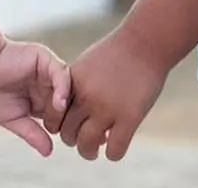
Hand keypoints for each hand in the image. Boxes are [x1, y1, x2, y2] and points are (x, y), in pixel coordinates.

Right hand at [0, 40, 71, 155]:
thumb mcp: (13, 119)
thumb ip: (32, 133)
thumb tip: (49, 153)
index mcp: (41, 98)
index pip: (60, 113)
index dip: (61, 125)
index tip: (57, 136)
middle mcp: (47, 84)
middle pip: (68, 100)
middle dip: (66, 115)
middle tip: (60, 126)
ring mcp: (47, 70)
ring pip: (68, 87)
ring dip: (66, 103)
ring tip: (58, 115)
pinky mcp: (45, 58)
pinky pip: (60, 73)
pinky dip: (62, 88)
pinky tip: (59, 103)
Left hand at [51, 27, 167, 160]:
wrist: (144, 43)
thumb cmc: (117, 52)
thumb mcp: (87, 64)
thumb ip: (75, 85)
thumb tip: (67, 105)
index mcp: (73, 83)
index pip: (53, 116)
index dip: (58, 125)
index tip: (67, 127)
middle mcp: (87, 97)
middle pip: (67, 133)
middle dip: (73, 140)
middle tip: (83, 140)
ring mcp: (108, 108)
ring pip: (87, 145)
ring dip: (89, 152)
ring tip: (94, 150)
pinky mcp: (130, 117)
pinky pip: (115, 149)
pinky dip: (113, 154)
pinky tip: (115, 148)